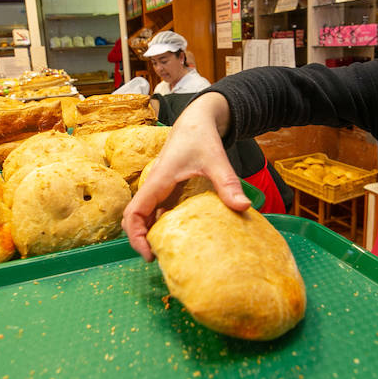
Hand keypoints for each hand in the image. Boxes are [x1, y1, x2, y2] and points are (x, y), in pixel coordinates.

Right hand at [122, 93, 249, 260]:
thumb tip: (244, 207)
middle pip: (134, 218)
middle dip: (140, 239)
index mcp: (158, 180)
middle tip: (159, 258)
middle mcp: (154, 186)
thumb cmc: (201, 136)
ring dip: (149, 233)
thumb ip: (228, 184)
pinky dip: (160, 225)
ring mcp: (159, 189)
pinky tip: (179, 237)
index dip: (135, 236)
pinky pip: (157, 212)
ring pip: (144, 216)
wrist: (197, 120)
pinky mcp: (167, 189)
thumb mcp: (216, 159)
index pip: (134, 212)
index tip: (149, 254)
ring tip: (168, 252)